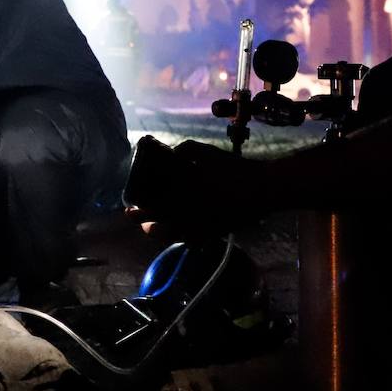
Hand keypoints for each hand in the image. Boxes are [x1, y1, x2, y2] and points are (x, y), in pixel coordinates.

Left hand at [125, 137, 263, 239]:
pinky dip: (182, 237)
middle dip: (144, 223)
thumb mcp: (206, 151)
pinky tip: (178, 232)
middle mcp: (189, 214)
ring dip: (160, 232)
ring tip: (152, 227)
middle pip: (158, 226)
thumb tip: (170, 154)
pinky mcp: (214, 234)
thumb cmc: (233, 168)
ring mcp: (202, 227)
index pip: (153, 208)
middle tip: (136, 218)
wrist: (262, 188)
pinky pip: (192, 240)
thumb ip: (184, 150)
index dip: (138, 211)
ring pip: (172, 237)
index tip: (129, 210)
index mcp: (184, 194)